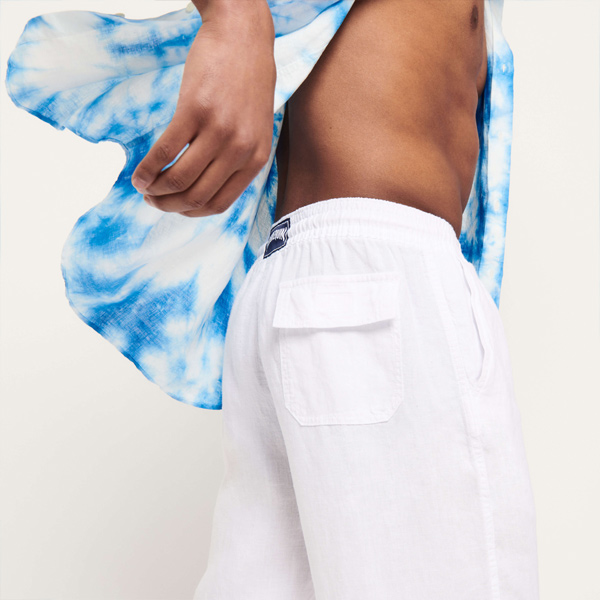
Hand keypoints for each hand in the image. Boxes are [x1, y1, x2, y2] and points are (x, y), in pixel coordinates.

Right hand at [131, 2, 275, 216]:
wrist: (243, 36)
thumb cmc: (245, 84)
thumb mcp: (254, 128)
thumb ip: (237, 158)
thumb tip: (204, 186)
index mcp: (256, 159)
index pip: (219, 203)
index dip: (191, 212)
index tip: (174, 207)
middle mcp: (240, 150)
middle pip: (197, 196)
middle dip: (169, 206)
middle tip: (152, 201)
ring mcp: (219, 130)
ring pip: (180, 180)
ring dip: (155, 191)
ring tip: (143, 188)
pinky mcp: (195, 110)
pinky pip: (165, 151)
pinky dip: (148, 169)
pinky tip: (138, 174)